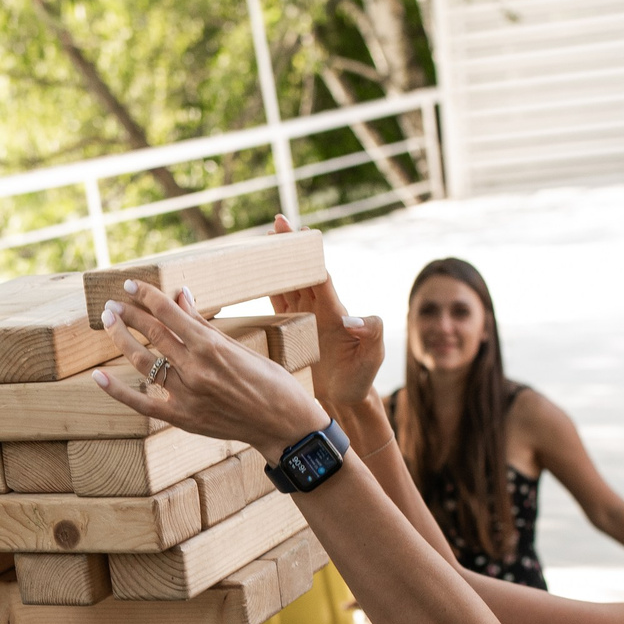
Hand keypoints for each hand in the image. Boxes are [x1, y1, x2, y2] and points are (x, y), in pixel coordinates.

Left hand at [93, 282, 329, 462]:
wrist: (284, 426)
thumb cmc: (270, 382)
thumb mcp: (240, 346)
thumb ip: (204, 323)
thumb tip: (181, 293)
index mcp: (212, 346)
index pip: (169, 312)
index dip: (145, 295)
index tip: (129, 284)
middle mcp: (196, 369)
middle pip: (152, 334)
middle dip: (128, 314)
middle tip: (112, 303)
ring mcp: (187, 396)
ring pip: (143, 363)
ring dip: (121, 340)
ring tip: (108, 322)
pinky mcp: (182, 419)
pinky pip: (142, 404)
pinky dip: (117, 391)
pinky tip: (97, 376)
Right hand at [265, 218, 383, 411]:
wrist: (345, 399)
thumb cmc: (362, 375)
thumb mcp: (374, 354)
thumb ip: (372, 332)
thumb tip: (353, 318)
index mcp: (334, 309)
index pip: (319, 275)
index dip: (308, 253)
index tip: (299, 231)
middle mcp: (316, 309)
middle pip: (299, 273)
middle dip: (288, 249)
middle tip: (276, 225)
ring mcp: (301, 320)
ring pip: (284, 286)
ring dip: (272, 267)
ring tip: (259, 247)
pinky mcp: (287, 332)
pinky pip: (273, 307)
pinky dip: (262, 292)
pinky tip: (249, 282)